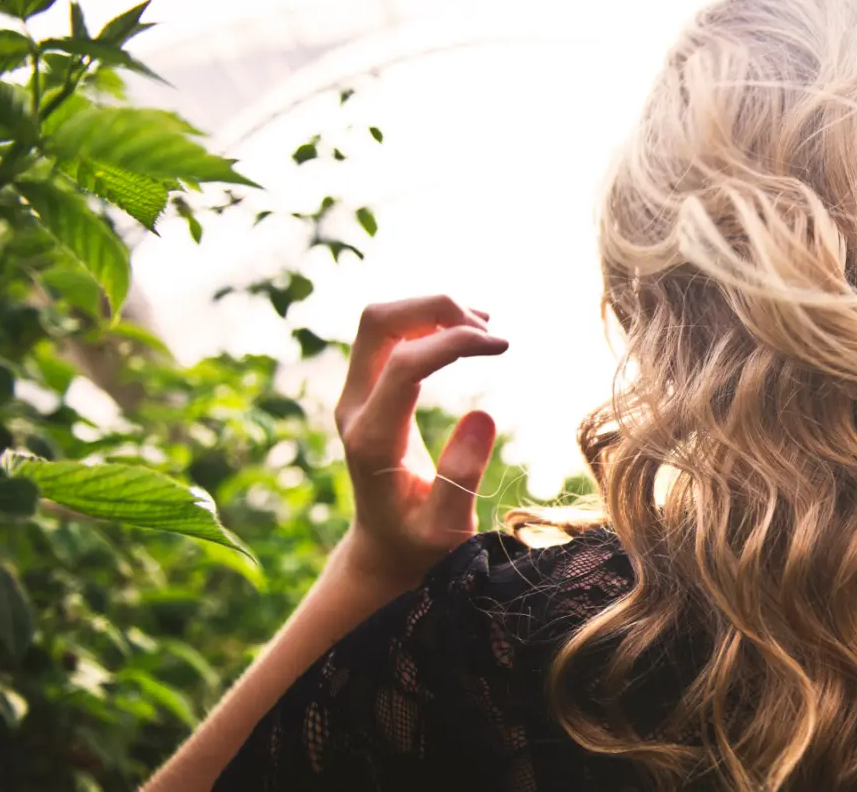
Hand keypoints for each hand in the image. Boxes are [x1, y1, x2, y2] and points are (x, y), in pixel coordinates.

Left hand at [333, 295, 508, 590]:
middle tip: (489, 329)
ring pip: (381, 321)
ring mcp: (356, 396)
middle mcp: (354, 408)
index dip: (453, 341)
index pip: (404, 363)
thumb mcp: (447, 527)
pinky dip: (427, 321)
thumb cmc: (420, 544)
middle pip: (378, 322)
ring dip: (431, 311)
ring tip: (485, 329)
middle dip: (435, 308)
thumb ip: (461, 476)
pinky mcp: (367, 391)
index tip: (502, 345)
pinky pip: (390, 335)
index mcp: (373, 439)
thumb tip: (483, 414)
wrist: (384, 548)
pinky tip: (466, 334)